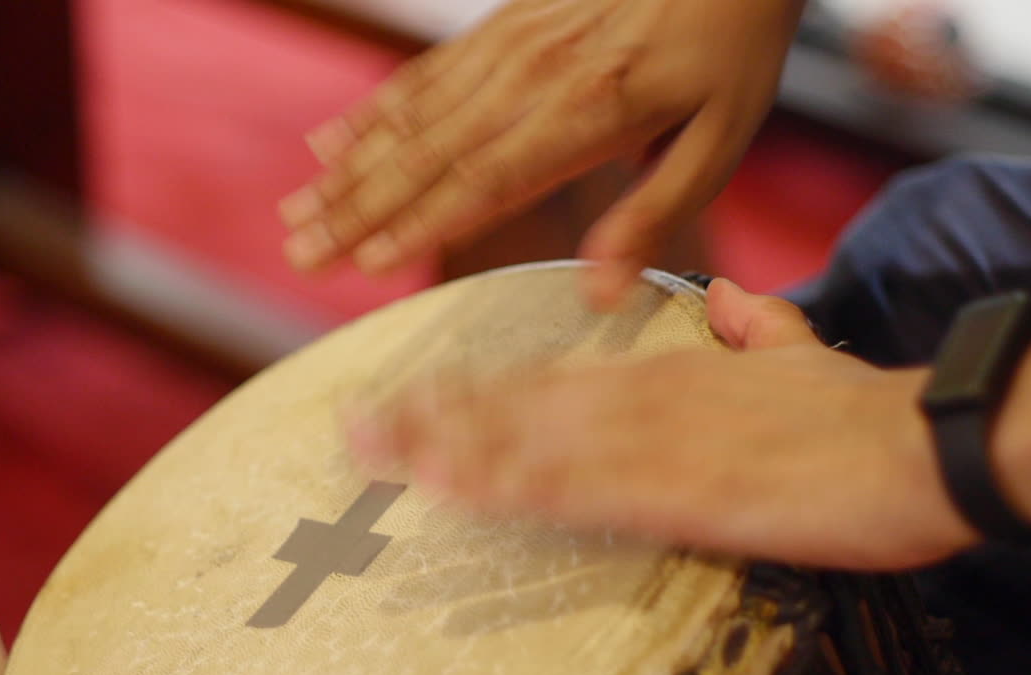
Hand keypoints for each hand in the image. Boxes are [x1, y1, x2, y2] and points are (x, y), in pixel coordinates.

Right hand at [281, 0, 804, 307]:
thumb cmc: (731, 49)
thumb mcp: (718, 141)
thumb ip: (655, 214)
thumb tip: (601, 292)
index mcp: (589, 115)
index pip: (485, 181)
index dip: (421, 224)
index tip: (365, 263)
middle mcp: (534, 79)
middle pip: (429, 152)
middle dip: (358, 208)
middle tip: (301, 253)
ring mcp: (512, 46)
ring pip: (412, 114)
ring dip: (351, 166)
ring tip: (299, 210)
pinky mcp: (505, 23)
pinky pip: (426, 72)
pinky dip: (374, 110)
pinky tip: (333, 139)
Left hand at [347, 280, 979, 569]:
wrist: (922, 445)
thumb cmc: (856, 409)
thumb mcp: (795, 350)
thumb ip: (748, 322)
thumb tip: (719, 297)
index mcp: (665, 374)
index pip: (549, 382)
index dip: (474, 394)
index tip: (412, 400)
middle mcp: (644, 403)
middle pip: (518, 410)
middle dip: (431, 422)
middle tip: (354, 430)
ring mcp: (657, 447)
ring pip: (529, 444)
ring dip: (446, 448)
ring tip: (376, 455)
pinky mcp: (681, 496)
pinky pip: (578, 492)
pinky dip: (510, 486)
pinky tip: (461, 489)